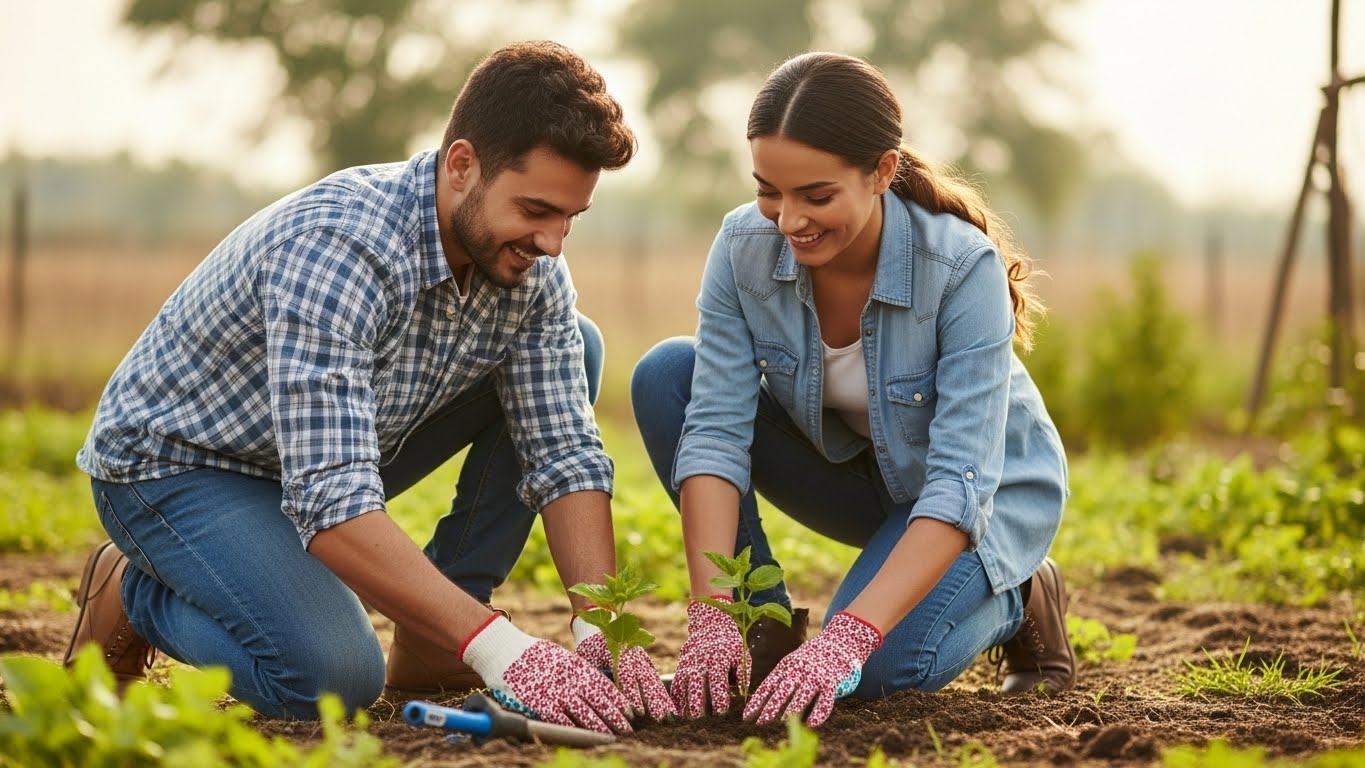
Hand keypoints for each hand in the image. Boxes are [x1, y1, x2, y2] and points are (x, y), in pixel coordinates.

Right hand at [460, 614, 632, 733]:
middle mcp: (568, 677)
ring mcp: (553, 690)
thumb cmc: (532, 653)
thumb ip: (576, 671)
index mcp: (574, 664)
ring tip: (612, 735)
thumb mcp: (560, 657)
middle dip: (615, 716)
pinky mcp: (538, 702)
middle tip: (628, 728)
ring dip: (599, 725)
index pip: (603, 684)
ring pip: (582, 712)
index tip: (630, 711)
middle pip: (597, 700)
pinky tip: (585, 735)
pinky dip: (574, 728)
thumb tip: (595, 685)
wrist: (503, 650)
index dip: (618, 699)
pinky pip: (560, 718)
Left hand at [574, 616, 677, 720]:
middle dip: (653, 699)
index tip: (637, 711)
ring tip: (670, 715)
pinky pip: (655, 678)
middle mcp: (632, 653)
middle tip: (660, 718)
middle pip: (645, 677)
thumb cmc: (589, 650)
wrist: (598, 627)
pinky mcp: (645, 661)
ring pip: (653, 678)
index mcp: (616, 651)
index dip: (632, 693)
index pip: (626, 674)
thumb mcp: (588, 661)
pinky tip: (669, 707)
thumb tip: (608, 700)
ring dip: (661, 698)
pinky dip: (662, 693)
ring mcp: (641, 656)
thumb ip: (599, 677)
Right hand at [670, 596, 745, 716]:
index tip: (722, 713)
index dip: (719, 698)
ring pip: (683, 686)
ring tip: (686, 720)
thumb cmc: (730, 646)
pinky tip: (676, 712)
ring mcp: (688, 665)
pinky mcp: (680, 668)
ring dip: (683, 703)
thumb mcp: (741, 655)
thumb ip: (743, 674)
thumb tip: (742, 693)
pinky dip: (674, 699)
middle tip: (700, 720)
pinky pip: (675, 685)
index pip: (718, 683)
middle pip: (696, 685)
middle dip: (698, 703)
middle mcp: (700, 663)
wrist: (710, 626)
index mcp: (718, 661)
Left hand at [743, 611, 881, 726]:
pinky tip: (811, 723)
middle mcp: (799, 670)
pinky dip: (819, 712)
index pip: (768, 685)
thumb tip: (765, 701)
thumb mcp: (794, 662)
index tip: (746, 716)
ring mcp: (815, 676)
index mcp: (787, 666)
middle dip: (770, 708)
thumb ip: (783, 677)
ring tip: (780, 723)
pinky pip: (825, 700)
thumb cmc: (812, 656)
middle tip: (759, 723)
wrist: (840, 641)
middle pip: (782, 691)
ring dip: (791, 710)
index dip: (757, 701)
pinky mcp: (832, 682)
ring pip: (802, 696)